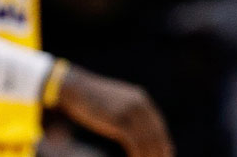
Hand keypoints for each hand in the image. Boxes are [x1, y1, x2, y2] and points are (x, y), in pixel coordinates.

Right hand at [55, 65, 172, 156]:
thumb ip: (126, 112)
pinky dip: (136, 155)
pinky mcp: (120, 120)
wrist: (74, 87)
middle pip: (157, 136)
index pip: (159, 128)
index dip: (162, 145)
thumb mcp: (114, 102)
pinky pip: (135, 143)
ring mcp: (130, 111)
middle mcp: (140, 104)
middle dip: (158, 153)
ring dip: (147, 156)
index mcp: (141, 99)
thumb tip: (131, 128)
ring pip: (148, 142)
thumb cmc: (89, 98)